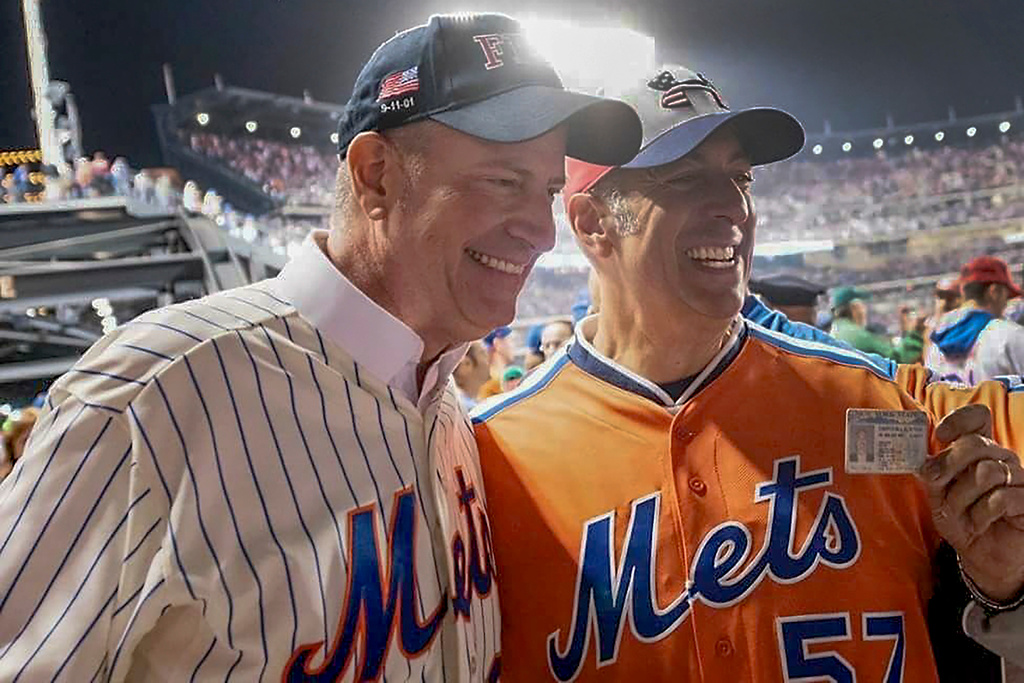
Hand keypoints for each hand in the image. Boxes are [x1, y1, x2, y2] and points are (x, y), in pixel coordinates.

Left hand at [918, 404, 1023, 601]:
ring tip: (960, 514)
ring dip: (962, 497)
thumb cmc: (962, 519)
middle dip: (948, 466)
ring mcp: (1018, 478)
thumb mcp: (938, 495)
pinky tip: (979, 524)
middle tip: (935, 485)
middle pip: (975, 444)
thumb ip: (932, 472)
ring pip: (986, 471)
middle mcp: (1001, 458)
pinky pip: (1002, 498)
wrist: (984, 555)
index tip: (939, 435)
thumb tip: (924, 461)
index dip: (959, 420)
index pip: (978, 418)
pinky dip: (981, 514)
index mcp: (979, 450)